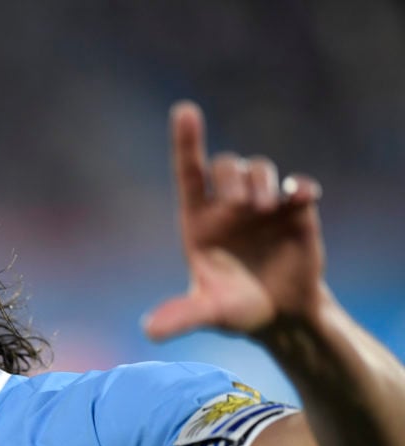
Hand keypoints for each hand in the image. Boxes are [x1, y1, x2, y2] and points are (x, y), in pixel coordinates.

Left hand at [143, 101, 326, 341]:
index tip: (184, 110)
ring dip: (261, 181)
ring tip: (264, 208)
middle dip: (232, 174)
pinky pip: (298, 186)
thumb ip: (182, 316)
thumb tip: (149, 332)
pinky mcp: (295, 212)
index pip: (188, 172)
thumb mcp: (209, 313)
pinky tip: (299, 198)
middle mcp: (228, 206)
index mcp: (198, 220)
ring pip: (260, 169)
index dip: (186, 140)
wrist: (281, 316)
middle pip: (226, 165)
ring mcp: (263, 205)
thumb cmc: (236, 310)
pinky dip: (299, 187)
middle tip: (241, 204)